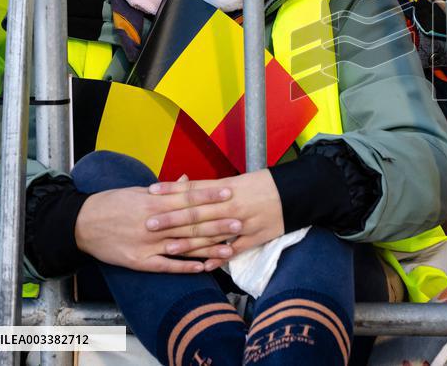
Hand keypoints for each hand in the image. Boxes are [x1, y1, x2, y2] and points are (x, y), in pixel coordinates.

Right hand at [74, 183, 237, 273]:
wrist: (81, 224)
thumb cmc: (111, 204)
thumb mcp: (137, 191)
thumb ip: (165, 190)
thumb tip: (187, 180)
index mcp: (153, 202)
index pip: (188, 198)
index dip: (210, 196)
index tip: (230, 193)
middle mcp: (153, 224)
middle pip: (190, 224)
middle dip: (217, 223)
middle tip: (240, 222)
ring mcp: (147, 244)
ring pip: (183, 247)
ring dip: (208, 249)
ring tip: (231, 249)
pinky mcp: (139, 262)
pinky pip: (166, 266)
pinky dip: (185, 267)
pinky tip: (204, 268)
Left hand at [146, 170, 283, 269]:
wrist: (297, 192)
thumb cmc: (265, 184)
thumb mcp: (239, 180)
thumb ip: (213, 187)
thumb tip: (188, 187)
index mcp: (227, 188)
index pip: (194, 190)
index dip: (171, 192)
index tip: (150, 193)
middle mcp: (232, 206)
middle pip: (197, 213)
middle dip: (172, 220)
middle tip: (149, 224)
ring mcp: (243, 223)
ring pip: (212, 235)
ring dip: (189, 243)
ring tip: (168, 249)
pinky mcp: (255, 238)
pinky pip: (234, 251)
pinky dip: (219, 259)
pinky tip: (204, 267)